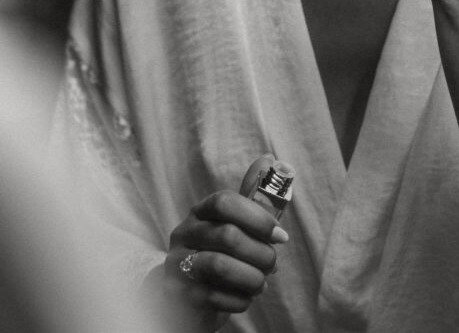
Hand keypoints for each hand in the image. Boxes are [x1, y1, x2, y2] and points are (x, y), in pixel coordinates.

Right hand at [157, 158, 288, 331]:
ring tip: (261, 284)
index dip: (258, 218)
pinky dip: (239, 299)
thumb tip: (269, 159)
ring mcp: (178, 263)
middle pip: (228, 235)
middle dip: (261, 254)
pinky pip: (214, 296)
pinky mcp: (179, 293)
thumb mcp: (235, 226)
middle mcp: (184, 234)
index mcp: (200, 213)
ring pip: (220, 266)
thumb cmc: (219, 255)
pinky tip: (244, 298)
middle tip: (272, 265)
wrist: (186, 298)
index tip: (281, 236)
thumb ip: (253, 200)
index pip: (225, 201)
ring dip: (252, 278)